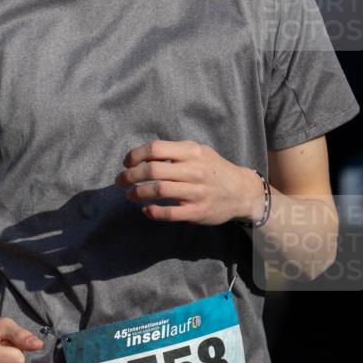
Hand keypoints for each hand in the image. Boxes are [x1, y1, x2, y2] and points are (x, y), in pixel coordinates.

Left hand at [114, 139, 263, 224]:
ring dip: (137, 193)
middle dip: (130, 176)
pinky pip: (170, 213)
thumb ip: (175, 151)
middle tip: (120, 181)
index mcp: (192, 152)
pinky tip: (146, 210)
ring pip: (158, 191)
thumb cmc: (214, 169)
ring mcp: (196, 192)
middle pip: (152, 170)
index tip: (126, 163)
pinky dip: (153, 212)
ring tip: (129, 195)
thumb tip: (143, 154)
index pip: (155, 149)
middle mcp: (194, 170)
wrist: (242, 191)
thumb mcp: (199, 151)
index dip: (135, 155)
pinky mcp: (197, 212)